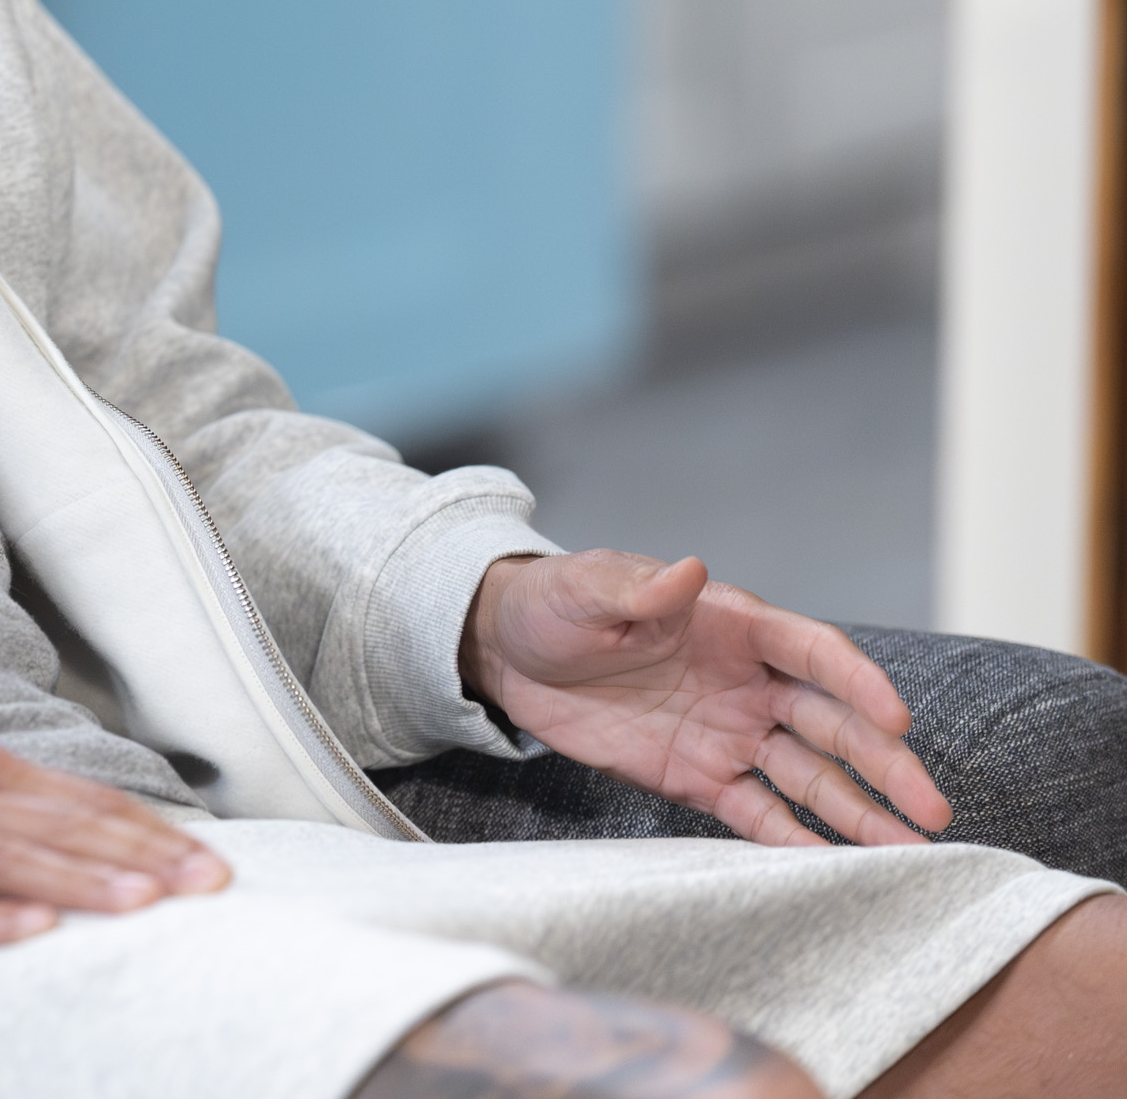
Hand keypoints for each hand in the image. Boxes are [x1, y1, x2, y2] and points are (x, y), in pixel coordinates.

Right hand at [0, 729, 227, 943]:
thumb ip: (7, 797)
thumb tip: (90, 821)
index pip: (78, 799)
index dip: (146, 829)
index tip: (209, 859)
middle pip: (59, 829)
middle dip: (139, 857)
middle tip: (206, 884)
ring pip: (9, 864)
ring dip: (79, 882)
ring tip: (142, 903)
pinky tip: (31, 932)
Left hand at [462, 550, 951, 847]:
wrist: (508, 652)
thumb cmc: (556, 604)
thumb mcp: (585, 588)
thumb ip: (636, 588)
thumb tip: (688, 571)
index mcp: (734, 625)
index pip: (814, 652)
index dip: (858, 682)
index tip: (896, 716)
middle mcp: (748, 682)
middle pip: (831, 724)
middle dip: (883, 765)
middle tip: (930, 810)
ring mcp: (729, 732)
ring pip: (809, 776)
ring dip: (858, 813)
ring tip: (909, 854)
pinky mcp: (698, 777)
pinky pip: (756, 812)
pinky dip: (792, 839)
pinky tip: (832, 869)